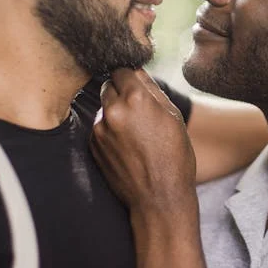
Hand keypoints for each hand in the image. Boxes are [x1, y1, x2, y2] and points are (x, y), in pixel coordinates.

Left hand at [89, 68, 196, 211]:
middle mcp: (113, 110)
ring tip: (135, 133)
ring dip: (115, 112)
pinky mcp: (93, 145)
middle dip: (120, 92)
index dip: (130, 77)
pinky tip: (126, 146)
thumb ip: (152, 90)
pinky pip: (99, 127)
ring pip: (103, 107)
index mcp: (136, 98)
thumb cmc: (174, 157)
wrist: (159, 198)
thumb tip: (138, 72)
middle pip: (109, 85)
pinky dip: (109, 130)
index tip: (136, 85)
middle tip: (138, 109)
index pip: (122, 70)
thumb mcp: (173, 117)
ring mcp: (100, 129)